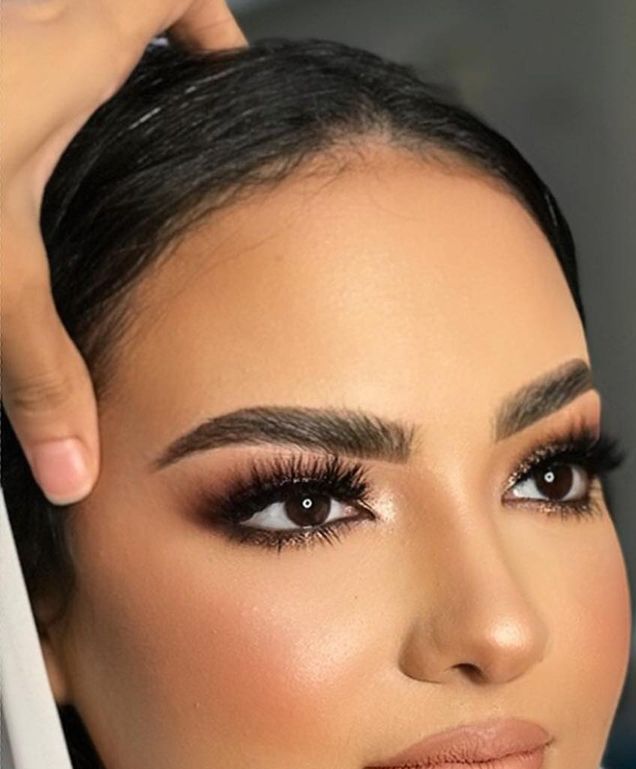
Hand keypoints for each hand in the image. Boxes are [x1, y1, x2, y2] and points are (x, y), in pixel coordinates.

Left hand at [0, 0, 246, 503]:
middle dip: (142, 48)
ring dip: (69, 67)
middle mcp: (13, 22)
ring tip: (85, 139)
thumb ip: (37, 374)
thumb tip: (75, 466)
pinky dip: (12, 90)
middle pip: (105, 4)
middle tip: (160, 111)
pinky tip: (4, 158)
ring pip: (39, 24)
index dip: (211, 22)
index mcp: (64, 56)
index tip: (224, 75)